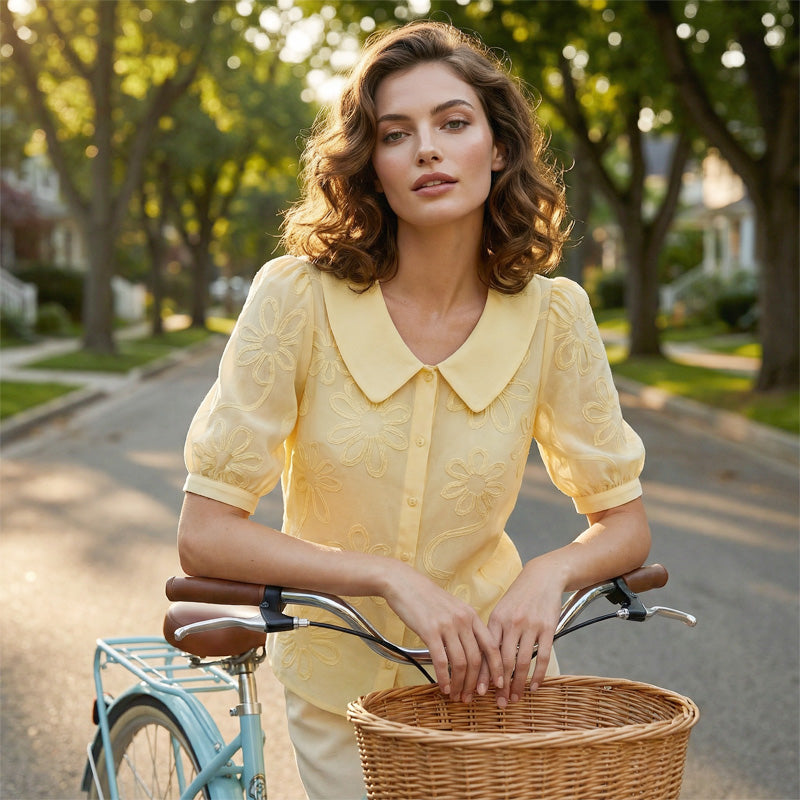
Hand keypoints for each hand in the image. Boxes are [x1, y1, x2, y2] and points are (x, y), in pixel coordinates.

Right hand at [381, 564, 503, 701]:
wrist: (403, 583)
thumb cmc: (426, 597)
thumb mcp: (452, 607)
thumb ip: (463, 625)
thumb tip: (470, 649)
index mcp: (471, 614)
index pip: (491, 645)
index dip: (496, 667)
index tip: (497, 684)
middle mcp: (462, 620)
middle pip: (476, 659)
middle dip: (475, 683)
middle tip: (470, 697)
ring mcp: (447, 625)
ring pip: (461, 663)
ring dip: (459, 684)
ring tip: (455, 696)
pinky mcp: (429, 631)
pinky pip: (441, 661)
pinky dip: (444, 678)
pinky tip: (442, 687)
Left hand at [477, 560, 563, 706]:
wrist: (542, 576)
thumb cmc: (519, 597)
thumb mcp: (501, 610)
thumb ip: (494, 633)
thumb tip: (483, 660)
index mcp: (496, 619)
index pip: (487, 652)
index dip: (482, 674)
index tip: (478, 692)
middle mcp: (511, 623)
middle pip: (503, 661)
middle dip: (500, 685)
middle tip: (499, 703)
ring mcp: (530, 626)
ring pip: (522, 662)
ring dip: (518, 684)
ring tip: (515, 698)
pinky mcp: (548, 628)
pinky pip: (543, 656)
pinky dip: (538, 675)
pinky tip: (534, 686)